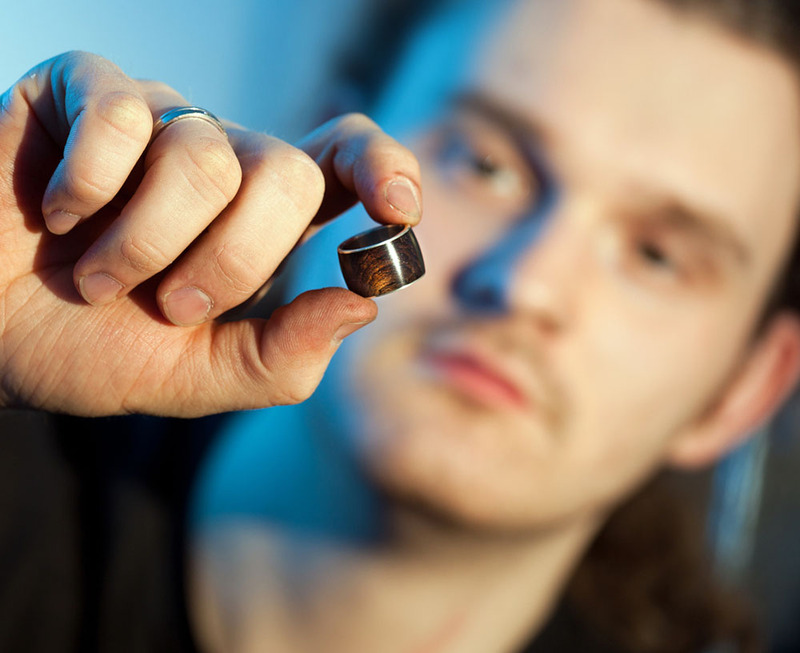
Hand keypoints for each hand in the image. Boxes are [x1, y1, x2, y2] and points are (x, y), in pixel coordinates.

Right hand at [0, 52, 421, 416]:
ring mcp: (158, 120)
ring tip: (100, 277)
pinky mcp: (86, 93)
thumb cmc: (95, 348)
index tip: (396, 212)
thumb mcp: (200, 377)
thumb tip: (362, 304)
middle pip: (288, 172)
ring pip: (204, 153)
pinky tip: (58, 216)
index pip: (349, 160)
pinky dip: (87, 189)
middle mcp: (224, 161)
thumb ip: (281, 357)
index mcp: (264, 221)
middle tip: (172, 304)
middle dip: (233, 259)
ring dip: (146, 243)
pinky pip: (119, 118)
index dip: (384, 170)